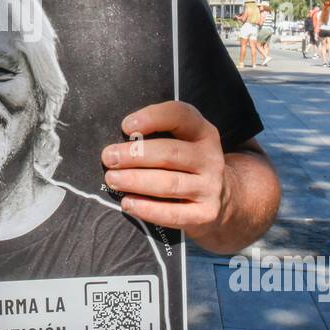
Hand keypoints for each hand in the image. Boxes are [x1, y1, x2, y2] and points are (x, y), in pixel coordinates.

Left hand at [101, 101, 229, 246]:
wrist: (220, 197)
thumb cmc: (186, 163)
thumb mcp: (181, 140)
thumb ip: (157, 134)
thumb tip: (119, 143)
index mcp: (203, 132)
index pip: (180, 116)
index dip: (152, 118)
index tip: (126, 126)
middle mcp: (210, 158)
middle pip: (170, 153)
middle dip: (135, 155)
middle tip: (109, 158)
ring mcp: (210, 187)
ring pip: (170, 183)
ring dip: (136, 181)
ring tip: (112, 179)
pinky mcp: (206, 213)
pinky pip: (173, 213)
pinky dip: (147, 209)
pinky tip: (128, 203)